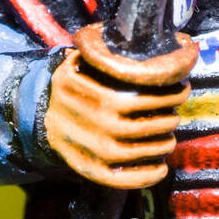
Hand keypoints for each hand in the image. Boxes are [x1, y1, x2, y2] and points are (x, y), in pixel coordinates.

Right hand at [44, 23, 196, 188]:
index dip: (168, 94)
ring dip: (163, 145)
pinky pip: (122, 178)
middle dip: (169, 118)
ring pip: (139, 150)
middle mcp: (92, 120)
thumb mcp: (78, 64)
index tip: (181, 89)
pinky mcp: (88, 169)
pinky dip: (146, 176)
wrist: (37, 117)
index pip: (142, 94)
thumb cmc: (70, 88)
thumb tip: (140, 39)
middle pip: (145, 123)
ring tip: (170, 137)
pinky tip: (161, 168)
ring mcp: (89, 147)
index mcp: (92, 92)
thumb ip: (104, 55)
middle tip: (176, 114)